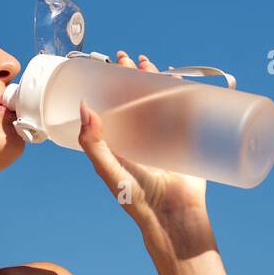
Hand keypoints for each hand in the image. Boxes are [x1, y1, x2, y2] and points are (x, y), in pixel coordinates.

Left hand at [78, 50, 212, 246]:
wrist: (172, 215)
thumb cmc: (136, 198)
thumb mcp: (108, 169)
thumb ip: (93, 143)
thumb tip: (84, 107)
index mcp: (122, 142)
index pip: (115, 106)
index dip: (112, 85)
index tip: (110, 66)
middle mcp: (143, 137)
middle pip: (137, 98)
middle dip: (134, 77)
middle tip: (128, 59)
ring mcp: (166, 137)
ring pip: (162, 101)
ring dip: (158, 80)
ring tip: (150, 65)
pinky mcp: (189, 140)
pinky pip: (189, 112)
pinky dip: (187, 95)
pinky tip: (182, 81)